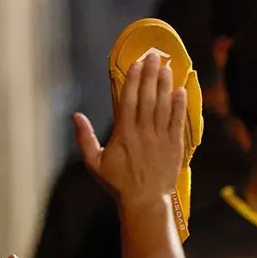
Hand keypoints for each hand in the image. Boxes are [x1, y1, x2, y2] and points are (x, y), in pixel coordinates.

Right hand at [75, 53, 187, 206]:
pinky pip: (178, 122)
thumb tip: (76, 116)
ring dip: (165, 86)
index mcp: (123, 134)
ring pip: (163, 107)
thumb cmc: (118, 183)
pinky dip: (179, 106)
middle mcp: (143, 133)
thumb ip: (85, 138)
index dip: (133, 81)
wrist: (145, 201)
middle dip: (150, 75)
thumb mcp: (95, 163)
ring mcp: (160, 138)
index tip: (136, 64)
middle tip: (153, 56)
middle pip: (147, 98)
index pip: (129, 101)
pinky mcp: (174, 146)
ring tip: (166, 68)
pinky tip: (181, 91)